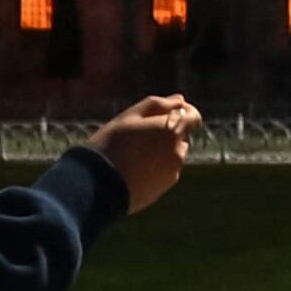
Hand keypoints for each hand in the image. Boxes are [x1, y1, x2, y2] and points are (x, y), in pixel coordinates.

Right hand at [93, 95, 201, 213]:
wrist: (97, 185)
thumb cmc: (111, 144)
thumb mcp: (129, 117)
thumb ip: (158, 105)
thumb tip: (180, 100)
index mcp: (172, 130)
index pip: (194, 117)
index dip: (182, 113)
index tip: (165, 114)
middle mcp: (178, 152)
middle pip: (181, 137)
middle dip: (166, 133)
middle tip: (138, 136)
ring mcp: (172, 173)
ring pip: (173, 155)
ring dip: (160, 151)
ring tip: (132, 155)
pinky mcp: (163, 189)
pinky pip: (164, 172)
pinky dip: (155, 168)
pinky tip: (132, 169)